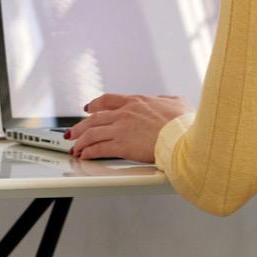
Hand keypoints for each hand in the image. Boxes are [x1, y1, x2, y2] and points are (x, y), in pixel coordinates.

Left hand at [67, 93, 189, 161]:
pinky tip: (84, 156)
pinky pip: (99, 148)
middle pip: (94, 118)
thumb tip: (165, 101)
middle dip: (80, 126)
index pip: (108, 100)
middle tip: (72, 132)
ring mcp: (122, 128)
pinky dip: (89, 152)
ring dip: (80, 141)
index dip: (94, 105)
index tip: (87, 109)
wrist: (183, 136)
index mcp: (136, 102)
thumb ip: (166, 101)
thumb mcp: (177, 103)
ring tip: (74, 148)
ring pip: (92, 133)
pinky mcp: (122, 145)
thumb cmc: (184, 123)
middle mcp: (125, 113)